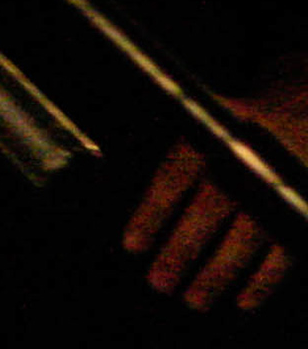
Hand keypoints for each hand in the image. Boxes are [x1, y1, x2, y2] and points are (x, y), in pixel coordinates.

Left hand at [125, 71, 307, 312]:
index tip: (131, 247)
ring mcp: (278, 184)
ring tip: (194, 300)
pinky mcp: (305, 205)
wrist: (300, 111)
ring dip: (219, 273)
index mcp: (208, 134)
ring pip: (248, 236)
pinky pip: (287, 250)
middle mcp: (243, 158)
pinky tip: (243, 302)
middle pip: (210, 211)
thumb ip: (168, 157)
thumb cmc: (230, 130)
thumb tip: (124, 198)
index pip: (174, 177)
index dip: (152, 215)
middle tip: (159, 283)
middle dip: (182, 251)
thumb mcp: (197, 124)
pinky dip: (265, 279)